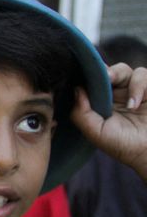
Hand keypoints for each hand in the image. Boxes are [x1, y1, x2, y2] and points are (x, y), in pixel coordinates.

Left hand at [72, 63, 146, 177]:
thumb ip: (82, 114)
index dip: (87, 77)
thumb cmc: (123, 146)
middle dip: (105, 72)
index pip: (91, 83)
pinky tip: (134, 105)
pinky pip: (143, 75)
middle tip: (106, 78)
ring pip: (125, 70)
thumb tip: (77, 90)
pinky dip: (138, 87)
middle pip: (107, 72)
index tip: (82, 74)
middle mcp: (116, 95)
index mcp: (101, 103)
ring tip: (126, 103)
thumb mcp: (96, 133)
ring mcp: (134, 91)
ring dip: (124, 80)